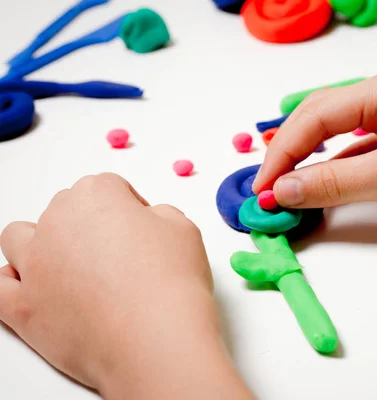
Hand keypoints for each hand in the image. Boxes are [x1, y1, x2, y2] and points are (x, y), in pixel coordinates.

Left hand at [0, 173, 251, 398]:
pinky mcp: (23, 307)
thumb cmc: (170, 283)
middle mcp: (57, 223)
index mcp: (96, 196)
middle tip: (119, 253)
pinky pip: (1, 287)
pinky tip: (38, 289)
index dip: (130, 207)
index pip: (108, 188)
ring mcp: (34, 265)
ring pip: (19, 239)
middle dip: (89, 226)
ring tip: (71, 266)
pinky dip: (15, 284)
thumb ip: (161, 215)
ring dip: (41, 245)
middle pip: (65, 210)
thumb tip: (150, 222)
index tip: (142, 227)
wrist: (156, 338)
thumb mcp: (183, 229)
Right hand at [253, 69, 376, 265]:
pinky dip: (333, 175)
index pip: (316, 116)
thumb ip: (334, 183)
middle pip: (320, 121)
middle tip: (266, 186)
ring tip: (283, 188)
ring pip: (336, 140)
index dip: (283, 152)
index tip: (263, 185)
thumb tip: (283, 190)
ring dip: (309, 164)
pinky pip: (355, 159)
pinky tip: (317, 189)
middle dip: (290, 152)